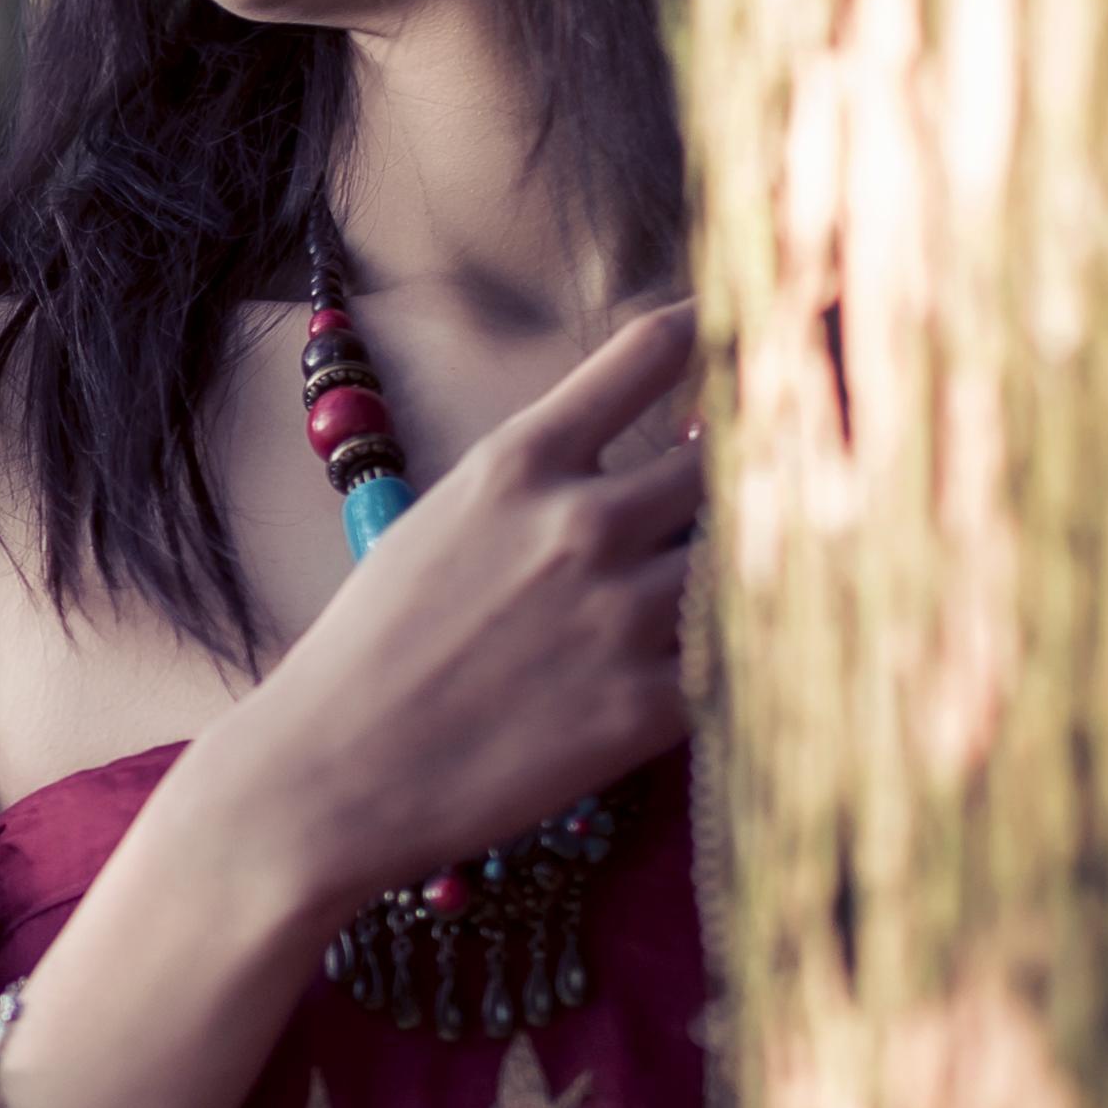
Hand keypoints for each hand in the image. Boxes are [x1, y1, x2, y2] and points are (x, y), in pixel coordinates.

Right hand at [241, 299, 700, 900]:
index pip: (654, 351)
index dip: (718, 333)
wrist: (331, 775)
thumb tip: (637, 463)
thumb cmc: (374, 649)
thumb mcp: (444, 522)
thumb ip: (539, 482)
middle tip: (775, 476)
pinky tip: (738, 656)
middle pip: (731, 451)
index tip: (749, 339)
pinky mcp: (646, 708)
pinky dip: (749, 648)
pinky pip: (743, 654)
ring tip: (758, 574)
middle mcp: (582, 523)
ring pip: (749, 553)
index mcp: (520, 462)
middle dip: (755, 460)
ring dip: (754, 559)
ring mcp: (620, 615)